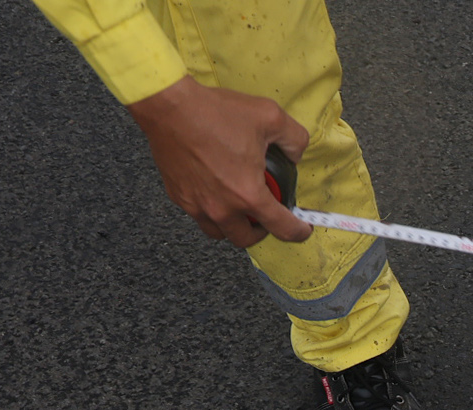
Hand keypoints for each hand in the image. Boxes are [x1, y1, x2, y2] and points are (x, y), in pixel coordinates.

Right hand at [126, 76, 311, 248]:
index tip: (302, 230)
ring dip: (233, 225)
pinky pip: (198, 214)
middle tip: (265, 215)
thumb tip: (295, 154)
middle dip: (260, 231)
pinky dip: (210, 209)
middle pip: (245, 239)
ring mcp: (196, 205)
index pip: (281, 227)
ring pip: (218, 232)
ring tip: (239, 206)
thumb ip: (294, 139)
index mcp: (248, 195)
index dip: (297, 232)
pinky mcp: (178, 196)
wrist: (170, 107)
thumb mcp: (271, 117)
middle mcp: (221, 208)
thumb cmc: (216, 112)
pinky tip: (215, 189)